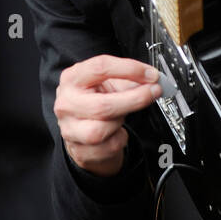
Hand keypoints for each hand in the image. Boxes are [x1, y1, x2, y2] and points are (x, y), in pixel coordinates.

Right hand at [55, 55, 161, 176]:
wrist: (82, 130)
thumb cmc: (96, 101)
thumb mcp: (108, 84)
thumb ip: (129, 79)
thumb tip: (152, 80)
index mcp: (72, 79)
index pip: (100, 68)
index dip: (130, 69)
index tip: (150, 74)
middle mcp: (67, 103)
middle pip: (102, 105)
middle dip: (134, 99)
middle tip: (153, 93)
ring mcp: (69, 129)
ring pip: (102, 130)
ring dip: (120, 122)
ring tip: (123, 115)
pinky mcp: (79, 151)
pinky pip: (108, 146)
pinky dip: (120, 138)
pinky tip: (117, 131)